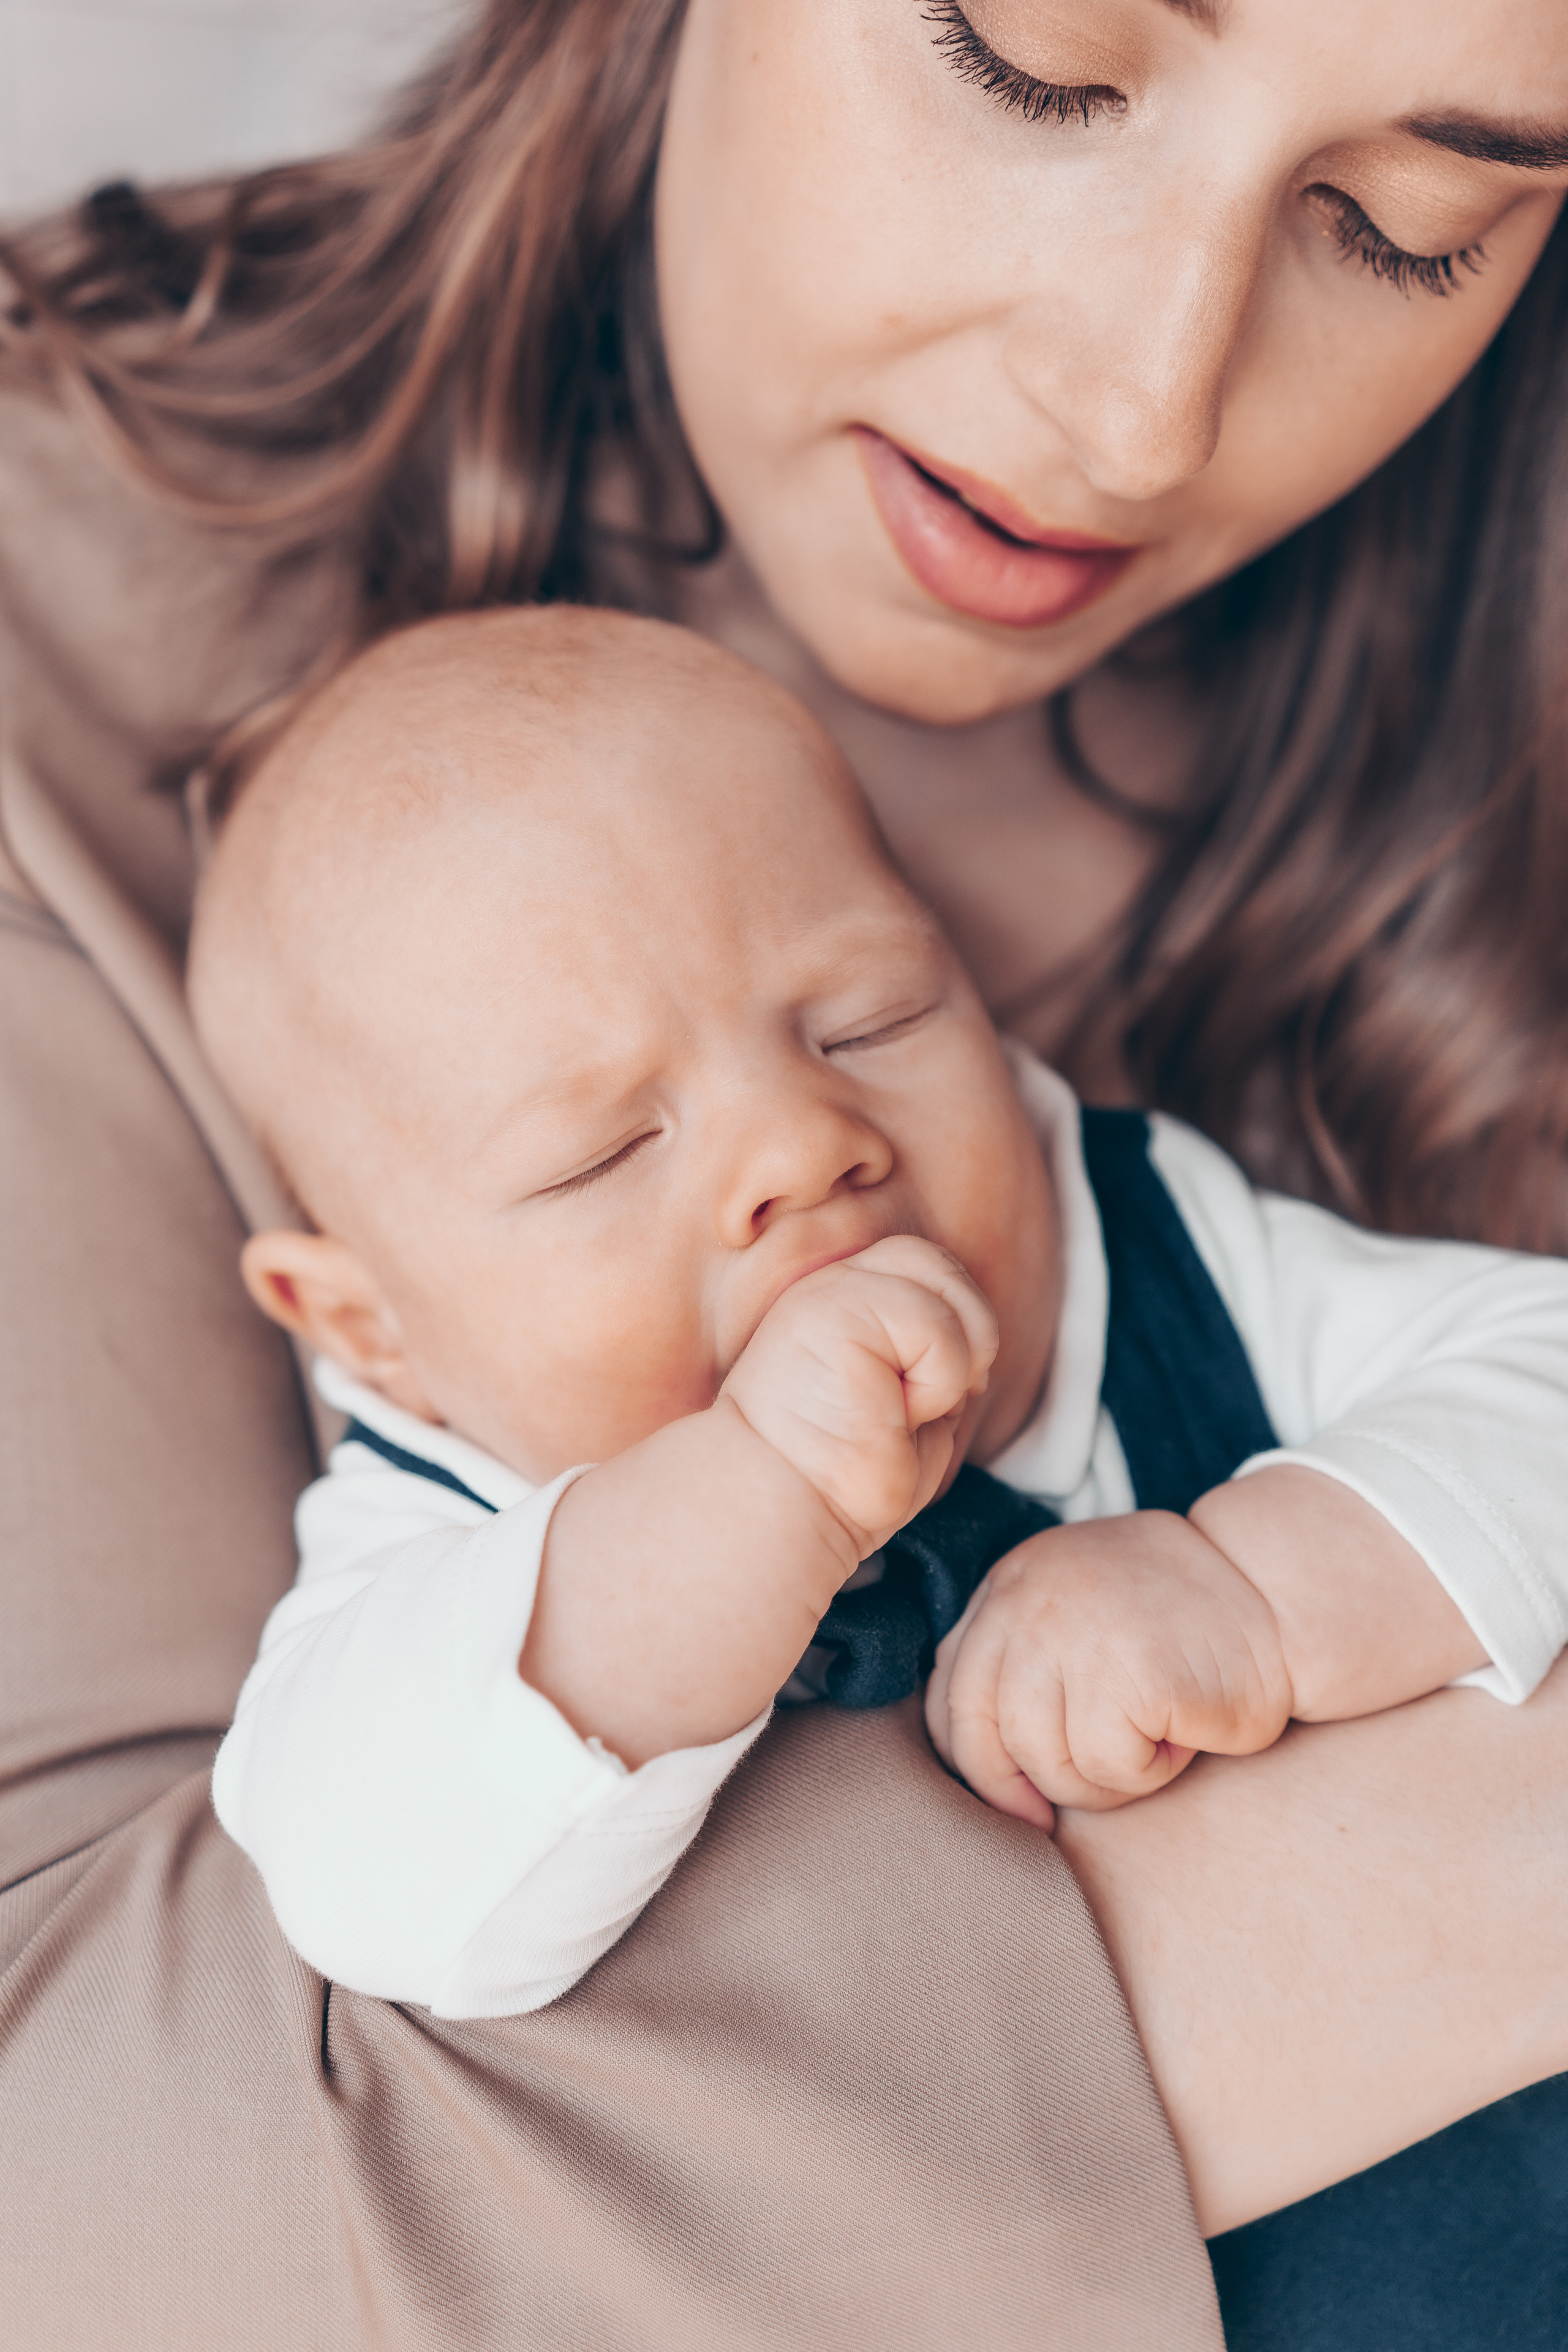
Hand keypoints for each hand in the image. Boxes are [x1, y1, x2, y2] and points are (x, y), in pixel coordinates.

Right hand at [720, 1235, 998, 1557]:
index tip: (945, 1393)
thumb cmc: (846, 1474)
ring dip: (952, 1366)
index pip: (928, 1270)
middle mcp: (836, 1284)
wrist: (785, 1507)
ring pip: (947, 1290)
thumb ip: (938, 1356)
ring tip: (903, 1411)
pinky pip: (937, 1328)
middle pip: (940, 1264)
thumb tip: (978, 1346)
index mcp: (847, 1299)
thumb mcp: (910, 1401)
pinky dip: (937, 1384)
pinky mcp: (839, 1309)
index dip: (960, 1324)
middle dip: (970, 1333)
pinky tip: (892, 1414)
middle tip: (938, 1399)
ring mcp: (834, 1290)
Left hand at [925, 1513, 1294, 1829]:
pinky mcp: (1128, 1674)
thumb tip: (977, 1764)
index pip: (950, 1690)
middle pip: (980, 1732)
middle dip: (1021, 1786)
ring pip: (1044, 1760)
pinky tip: (1182, 1731)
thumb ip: (1023, 1662)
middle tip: (1072, 1798)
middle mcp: (1027, 1599)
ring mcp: (1072, 1632)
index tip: (1016, 1799)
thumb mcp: (1078, 1620)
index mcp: (1011, 1582)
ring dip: (1099, 1779)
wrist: (1279, 1596)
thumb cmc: (1181, 1628)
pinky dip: (1149, 1772)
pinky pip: (1109, 1767)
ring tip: (1151, 1738)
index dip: (975, 1760)